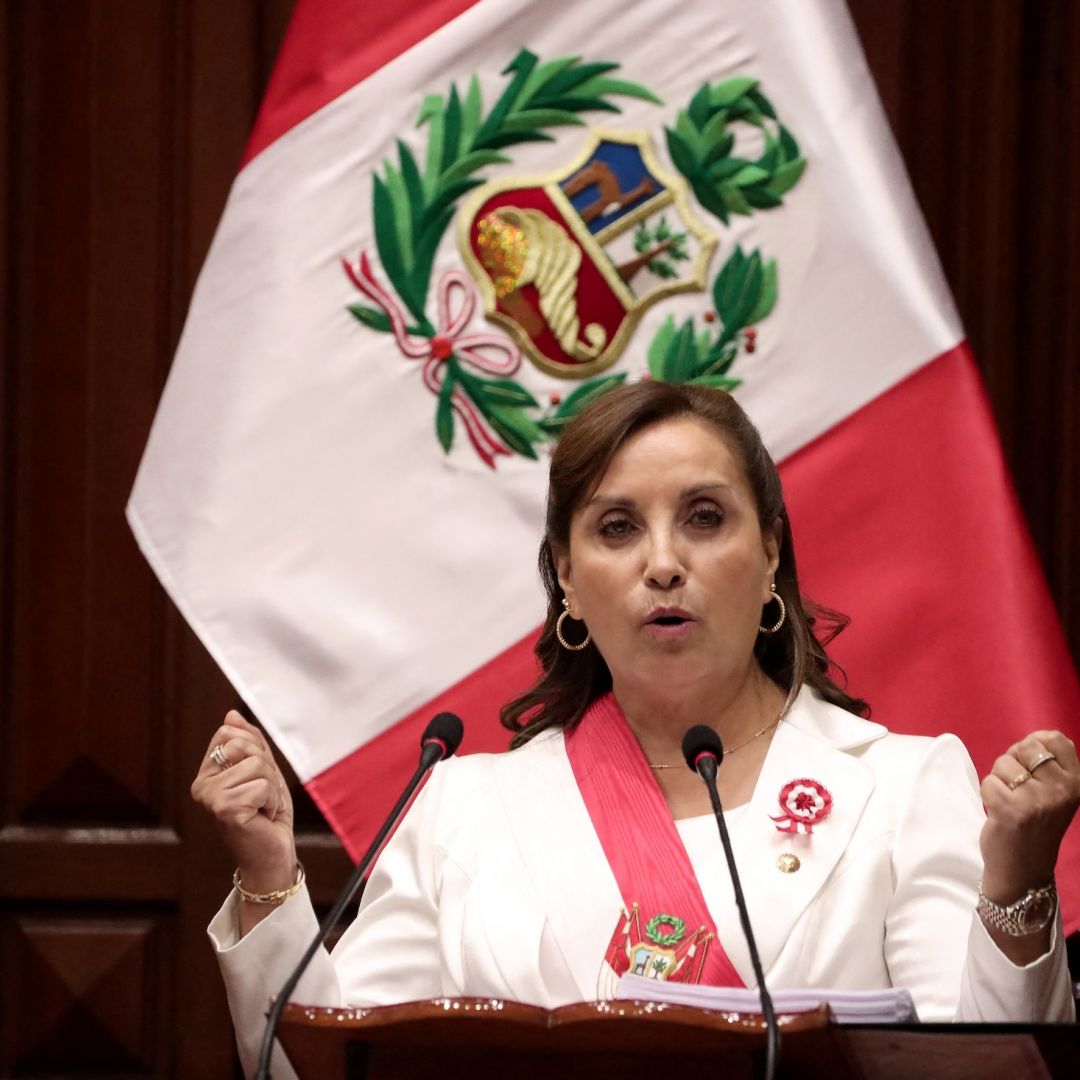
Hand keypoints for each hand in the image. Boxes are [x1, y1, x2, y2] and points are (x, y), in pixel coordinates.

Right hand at [191, 710, 296, 894]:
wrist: (271, 854)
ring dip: (272, 788)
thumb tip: (230, 715)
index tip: (257, 777)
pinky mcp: (225, 809)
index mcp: (207, 773)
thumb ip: (248, 742)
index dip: (255, 749)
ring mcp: (210, 797)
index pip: (229, 733)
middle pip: (245, 746)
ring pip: (258, 765)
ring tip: (262, 808)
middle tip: (262, 795)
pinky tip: (263, 818)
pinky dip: (272, 801)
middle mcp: (202, 785)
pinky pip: (263, 785)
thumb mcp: (262, 770)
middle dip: (267, 769)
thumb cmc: (267, 813)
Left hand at [978, 730, 1079, 962]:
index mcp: (1077, 782)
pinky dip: (988, 794)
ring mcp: (1038, 800)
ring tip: (1011, 802)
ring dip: (999, 780)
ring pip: (1003, 763)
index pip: (1054, 738)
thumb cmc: (1037, 824)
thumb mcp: (1057, 792)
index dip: (1034, 747)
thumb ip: (1051, 763)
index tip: (1033, 771)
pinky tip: (1000, 812)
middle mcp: (1063, 789)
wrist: (1025, 868)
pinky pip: (988, 782)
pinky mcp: (1011, 809)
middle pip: (1025, 747)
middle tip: (1019, 790)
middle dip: (1013, 763)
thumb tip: (1040, 735)